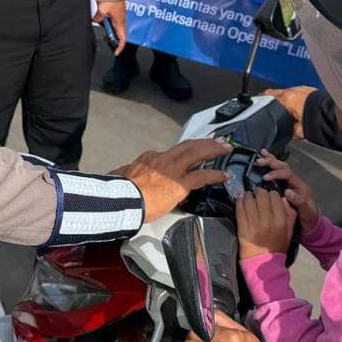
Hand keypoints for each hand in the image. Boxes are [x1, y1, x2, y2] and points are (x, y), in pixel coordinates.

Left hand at [93, 0, 127, 54]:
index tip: (116, 52)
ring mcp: (119, 14)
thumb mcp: (102, 10)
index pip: (122, 39)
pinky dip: (108, 22)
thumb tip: (95, 20)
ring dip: (109, 29)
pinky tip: (101, 19)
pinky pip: (113, 19)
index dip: (120, 47)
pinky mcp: (117, 9)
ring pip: (115, 25)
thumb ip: (98, 18)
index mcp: (120, 22)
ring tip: (101, 28)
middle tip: (105, 40)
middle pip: (118, 33)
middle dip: (112, 38)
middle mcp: (121, 19)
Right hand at [113, 139, 230, 221]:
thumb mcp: (120, 175)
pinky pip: (202, 176)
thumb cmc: (121, 192)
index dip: (180, 154)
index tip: (187, 156)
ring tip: (225, 148)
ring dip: (213, 149)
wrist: (123, 201)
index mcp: (149, 158)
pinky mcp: (181, 184)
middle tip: (218, 140)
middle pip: (188, 145)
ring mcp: (173, 170)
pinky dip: (215, 174)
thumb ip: (124, 172)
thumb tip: (116, 173)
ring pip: (197, 153)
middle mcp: (163, 160)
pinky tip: (224, 175)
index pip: (168, 153)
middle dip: (205, 142)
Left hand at [236, 187, 296, 258]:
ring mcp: (253, 223)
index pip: (275, 196)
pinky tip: (240, 198)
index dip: (271, 194)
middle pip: (261, 195)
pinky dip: (239, 201)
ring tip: (248, 195)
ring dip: (248, 195)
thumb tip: (284, 199)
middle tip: (257, 193)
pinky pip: (239, 209)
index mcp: (280, 220)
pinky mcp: (242, 227)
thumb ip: (290, 214)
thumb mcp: (289, 232)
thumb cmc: (277, 246)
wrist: (263, 262)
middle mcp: (267, 220)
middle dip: (259, 192)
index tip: (268, 196)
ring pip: (249, 200)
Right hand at [257, 150, 318, 232]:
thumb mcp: (306, 212)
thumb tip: (287, 192)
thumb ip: (299, 202)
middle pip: (284, 167)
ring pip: (281, 167)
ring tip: (261, 154)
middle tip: (260, 161)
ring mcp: (290, 182)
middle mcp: (295, 182)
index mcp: (300, 186)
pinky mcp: (285, 185)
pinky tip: (265, 159)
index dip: (276, 174)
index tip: (266, 177)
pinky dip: (272, 164)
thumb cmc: (309, 217)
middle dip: (272, 163)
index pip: (288, 174)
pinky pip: (278, 172)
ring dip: (271, 160)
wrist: (311, 223)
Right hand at [261, 86, 316, 139]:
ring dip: (287, 99)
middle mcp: (293, 90)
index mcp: (286, 99)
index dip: (261, 100)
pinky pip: (299, 92)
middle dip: (274, 100)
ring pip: (288, 92)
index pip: (266, 95)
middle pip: (277, 92)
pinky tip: (301, 107)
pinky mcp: (310, 89)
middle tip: (273, 109)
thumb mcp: (299, 132)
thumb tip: (288, 134)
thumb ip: (290, 132)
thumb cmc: (317, 120)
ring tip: (289, 110)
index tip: (258, 103)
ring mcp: (302, 88)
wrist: (333, 114)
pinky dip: (297, 98)